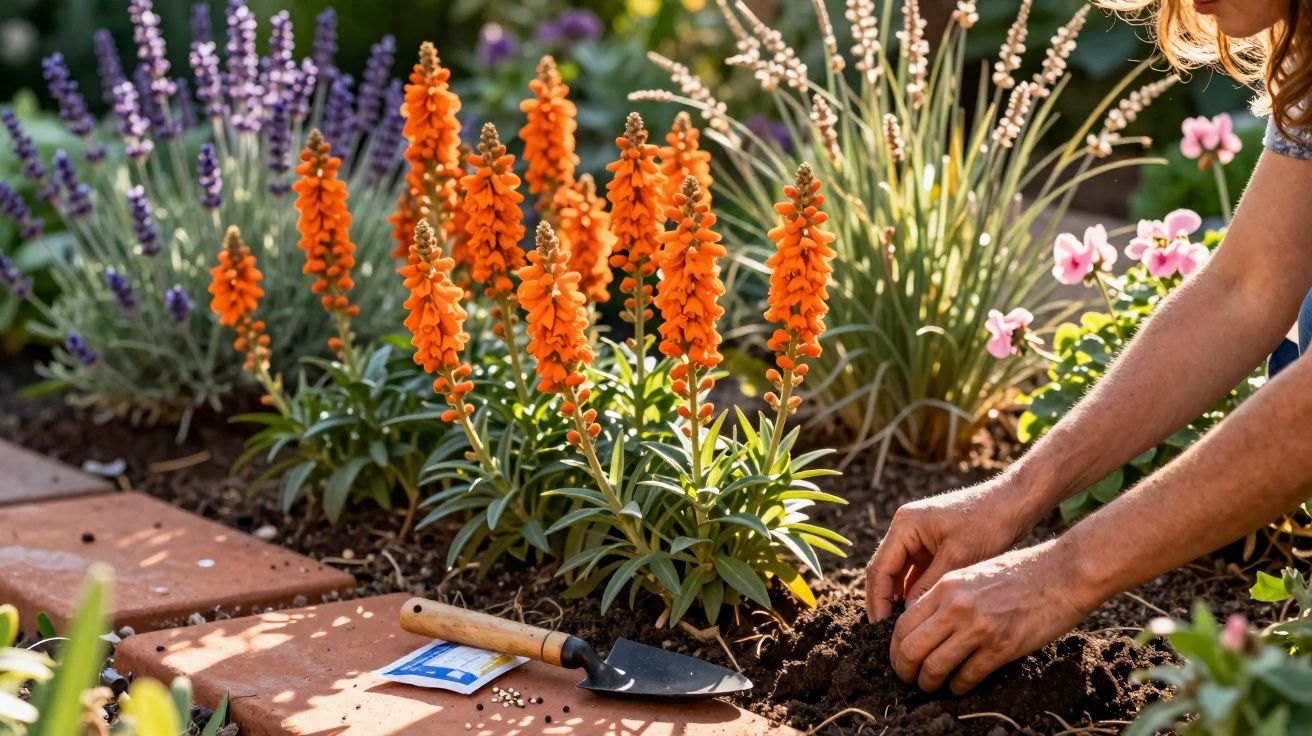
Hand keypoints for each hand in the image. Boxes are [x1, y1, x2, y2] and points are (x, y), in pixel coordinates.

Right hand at [865, 474, 1042, 621]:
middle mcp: (906, 528)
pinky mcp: (932, 543)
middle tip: (884, 632)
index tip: (879, 627)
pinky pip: (916, 571)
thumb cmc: (989, 523)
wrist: (1014, 502)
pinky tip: (918, 612)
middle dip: (883, 600)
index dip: (878, 599)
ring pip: (899, 573)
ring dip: (898, 597)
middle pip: (885, 570)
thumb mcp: (958, 557)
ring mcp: (918, 535)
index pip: (880, 567)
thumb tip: (908, 616)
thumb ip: (929, 586)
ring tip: (900, 627)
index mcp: (905, 524)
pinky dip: (914, 590)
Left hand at [888, 540, 1096, 693]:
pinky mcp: (1001, 647)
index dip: (895, 647)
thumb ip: (946, 596)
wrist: (1063, 573)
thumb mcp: (972, 574)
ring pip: (934, 668)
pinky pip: (967, 676)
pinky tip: (959, 685)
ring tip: (930, 686)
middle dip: (904, 670)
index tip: (899, 657)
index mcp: (946, 586)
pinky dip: (958, 686)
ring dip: (928, 683)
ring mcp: (979, 628)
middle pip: (911, 648)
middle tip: (907, 678)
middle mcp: (956, 607)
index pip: (903, 624)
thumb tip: (922, 625)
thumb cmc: (1019, 572)